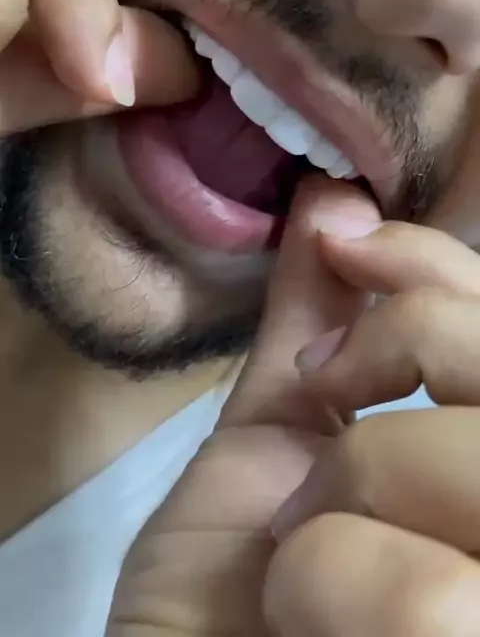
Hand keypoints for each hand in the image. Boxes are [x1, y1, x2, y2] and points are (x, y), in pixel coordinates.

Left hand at [107, 180, 479, 635]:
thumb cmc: (235, 570)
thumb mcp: (277, 426)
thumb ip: (316, 314)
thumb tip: (332, 193)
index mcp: (479, 443)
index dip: (440, 264)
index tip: (348, 242)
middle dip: (404, 343)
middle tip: (327, 387)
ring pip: (475, 467)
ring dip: (354, 481)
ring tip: (307, 533)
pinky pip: (437, 595)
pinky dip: (336, 580)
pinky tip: (307, 611)